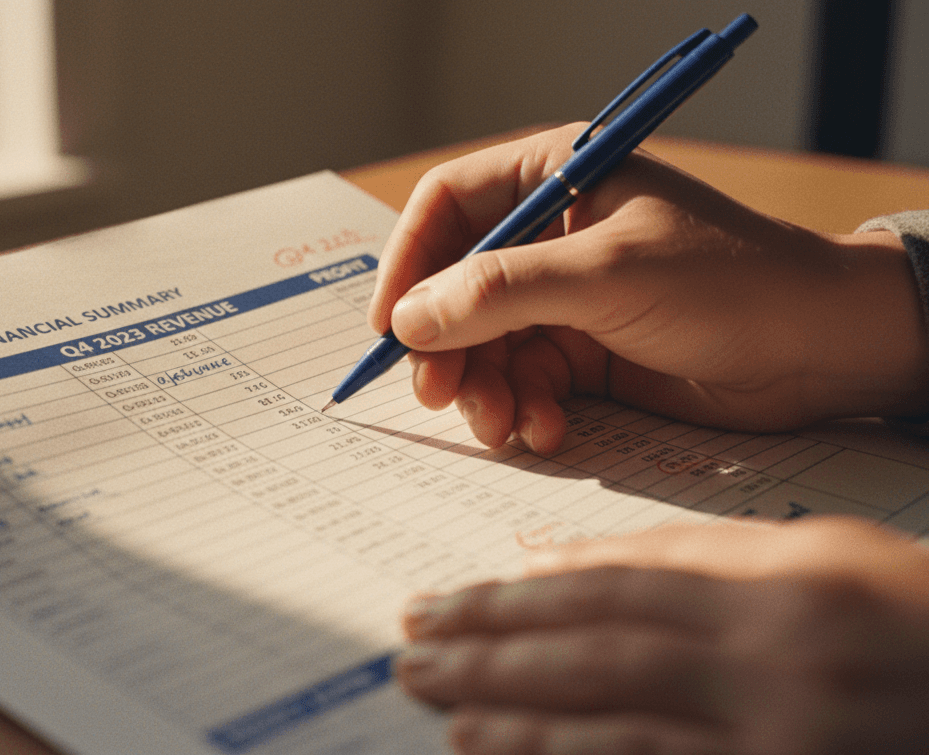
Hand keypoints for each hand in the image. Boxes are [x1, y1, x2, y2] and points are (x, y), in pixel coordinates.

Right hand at [368, 124, 928, 453]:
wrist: (822, 350)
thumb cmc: (729, 281)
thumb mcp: (605, 275)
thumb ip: (499, 293)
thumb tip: (409, 320)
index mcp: (557, 177)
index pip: (448, 206)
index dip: (408, 262)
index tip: (390, 324)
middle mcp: (553, 235)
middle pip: (455, 287)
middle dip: (445, 345)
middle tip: (439, 394)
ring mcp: (568, 299)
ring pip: (484, 345)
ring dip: (484, 390)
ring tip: (504, 425)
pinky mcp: (587, 355)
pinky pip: (524, 383)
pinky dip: (524, 412)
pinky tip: (546, 432)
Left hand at [395, 518, 928, 753]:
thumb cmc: (911, 612)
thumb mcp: (813, 555)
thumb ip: (684, 553)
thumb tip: (552, 554)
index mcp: (774, 588)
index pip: (608, 589)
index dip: (511, 599)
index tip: (440, 603)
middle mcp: (770, 665)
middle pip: (595, 654)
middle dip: (492, 655)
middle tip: (411, 652)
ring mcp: (777, 740)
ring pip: (619, 726)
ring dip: (518, 722)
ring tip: (443, 710)